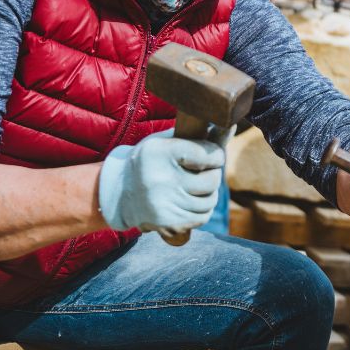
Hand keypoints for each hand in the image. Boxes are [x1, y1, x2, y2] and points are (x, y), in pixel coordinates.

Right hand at [97, 130, 224, 233]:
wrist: (119, 192)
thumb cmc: (151, 161)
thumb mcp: (168, 141)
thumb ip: (199, 137)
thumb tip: (230, 126)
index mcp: (160, 152)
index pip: (207, 154)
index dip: (215, 155)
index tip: (211, 155)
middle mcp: (161, 179)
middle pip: (212, 180)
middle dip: (212, 175)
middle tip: (201, 172)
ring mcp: (164, 204)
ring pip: (210, 201)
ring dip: (208, 194)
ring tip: (193, 187)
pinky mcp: (168, 223)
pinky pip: (202, 217)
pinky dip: (201, 209)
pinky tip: (188, 201)